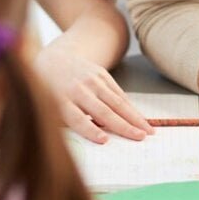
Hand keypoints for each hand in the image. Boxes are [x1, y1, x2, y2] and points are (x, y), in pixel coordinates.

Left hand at [35, 45, 153, 142]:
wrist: (55, 59)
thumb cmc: (50, 90)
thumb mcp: (50, 106)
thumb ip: (69, 121)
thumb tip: (98, 137)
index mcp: (60, 100)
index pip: (77, 118)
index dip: (91, 130)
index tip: (104, 140)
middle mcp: (78, 89)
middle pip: (103, 111)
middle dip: (124, 126)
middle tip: (140, 137)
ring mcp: (91, 80)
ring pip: (116, 102)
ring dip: (134, 117)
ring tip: (148, 130)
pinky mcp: (101, 74)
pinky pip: (118, 93)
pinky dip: (130, 107)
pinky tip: (140, 118)